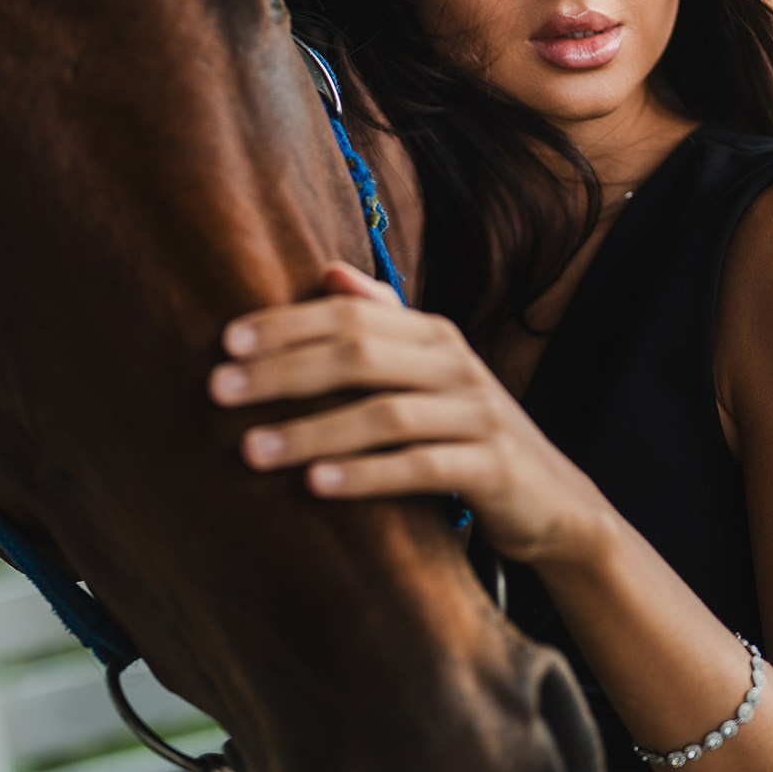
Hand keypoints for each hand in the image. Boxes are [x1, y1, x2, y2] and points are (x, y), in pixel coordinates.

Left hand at [209, 260, 615, 567]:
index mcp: (432, 335)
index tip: (225, 343)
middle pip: (359, 355)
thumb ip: (384, 325)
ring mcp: (478, 415)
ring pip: (384, 414)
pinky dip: (366, 475)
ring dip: (312, 430)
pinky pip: (422, 468)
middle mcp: (456, 364)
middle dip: (284, 370)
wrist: (554, 500)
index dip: (286, 324)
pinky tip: (317, 485)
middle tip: (219, 391)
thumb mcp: (430, 372)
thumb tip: (330, 270)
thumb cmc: (467, 433)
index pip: (350, 315)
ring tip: (252, 449)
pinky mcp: (493, 468)